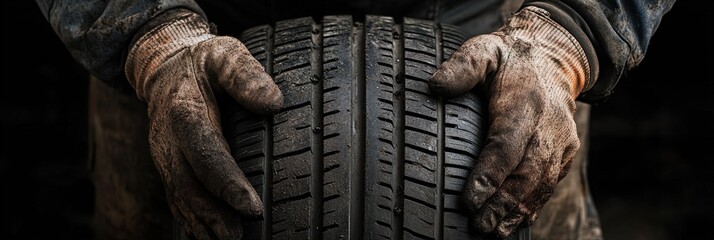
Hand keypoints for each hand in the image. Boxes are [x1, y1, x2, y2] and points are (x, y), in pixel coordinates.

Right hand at [125, 10, 282, 238]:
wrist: (164, 66)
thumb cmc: (202, 61)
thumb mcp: (224, 53)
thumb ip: (245, 74)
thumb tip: (272, 102)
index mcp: (184, 111)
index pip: (206, 153)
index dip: (226, 183)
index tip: (251, 206)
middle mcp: (168, 139)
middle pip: (187, 184)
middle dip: (213, 214)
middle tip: (238, 236)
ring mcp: (164, 155)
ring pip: (179, 196)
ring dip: (202, 223)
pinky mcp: (167, 165)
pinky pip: (176, 196)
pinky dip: (190, 219)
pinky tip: (207, 236)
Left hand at [430, 6, 590, 237]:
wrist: (553, 57)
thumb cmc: (509, 59)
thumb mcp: (483, 50)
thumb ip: (462, 67)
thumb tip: (434, 86)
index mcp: (525, 102)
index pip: (506, 145)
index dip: (489, 175)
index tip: (469, 199)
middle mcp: (548, 125)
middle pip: (525, 173)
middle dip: (501, 203)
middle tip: (477, 225)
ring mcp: (561, 141)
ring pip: (540, 184)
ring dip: (517, 211)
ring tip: (494, 233)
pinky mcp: (565, 152)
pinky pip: (550, 184)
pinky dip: (532, 206)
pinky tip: (514, 223)